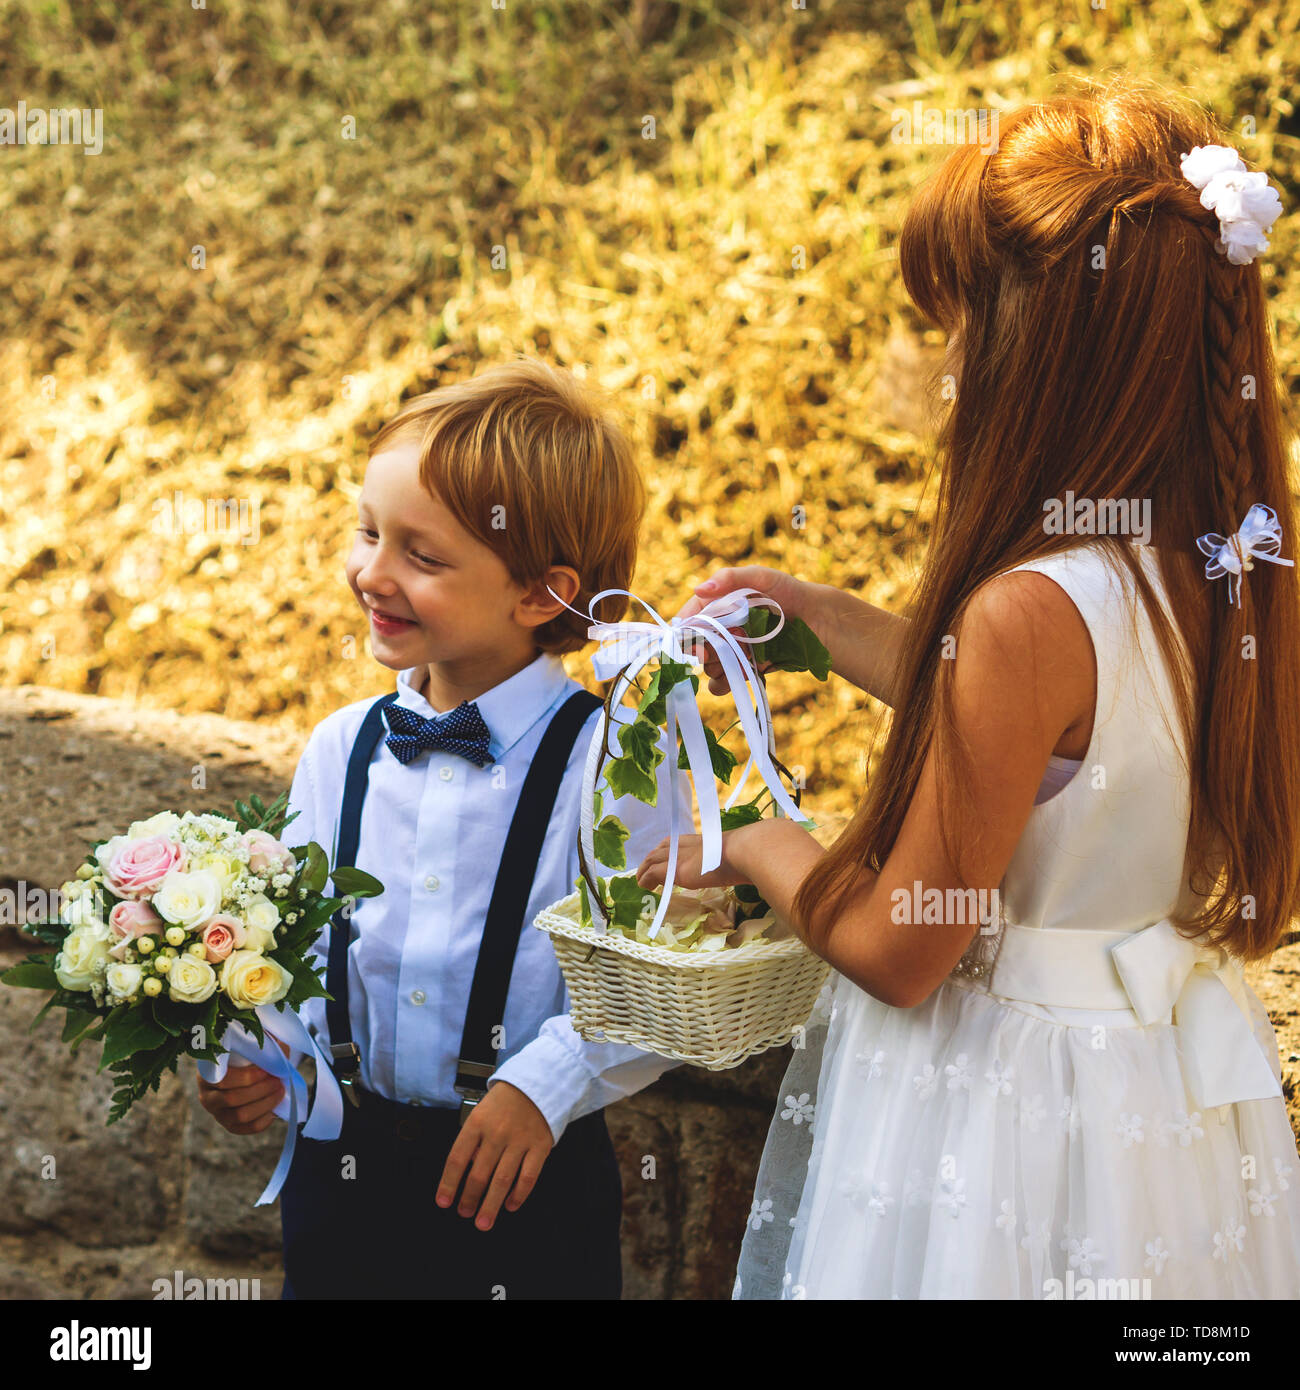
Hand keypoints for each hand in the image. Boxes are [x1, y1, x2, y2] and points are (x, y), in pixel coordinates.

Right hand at [196, 1035, 291, 1134]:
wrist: (245, 1069)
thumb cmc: (247, 1053)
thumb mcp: (251, 1043)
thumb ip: (262, 1042)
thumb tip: (279, 1048)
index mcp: (207, 1074)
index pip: (223, 1080)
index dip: (248, 1077)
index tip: (267, 1070)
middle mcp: (207, 1096)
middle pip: (233, 1099)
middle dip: (261, 1090)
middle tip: (278, 1080)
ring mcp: (217, 1113)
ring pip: (240, 1116)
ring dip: (265, 1104)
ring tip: (280, 1090)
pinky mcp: (230, 1125)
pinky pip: (247, 1128)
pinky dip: (264, 1120)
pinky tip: (275, 1108)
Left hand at [435, 1080, 553, 1230]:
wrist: (538, 1083)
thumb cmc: (504, 1102)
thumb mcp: (480, 1113)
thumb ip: (472, 1141)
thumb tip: (464, 1173)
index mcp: (477, 1123)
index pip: (457, 1158)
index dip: (448, 1184)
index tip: (444, 1202)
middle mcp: (497, 1133)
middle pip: (479, 1175)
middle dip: (469, 1199)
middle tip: (465, 1213)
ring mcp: (519, 1140)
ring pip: (502, 1180)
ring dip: (490, 1205)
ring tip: (483, 1221)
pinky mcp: (540, 1146)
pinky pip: (528, 1177)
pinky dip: (518, 1195)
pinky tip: (510, 1205)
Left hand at [635, 825, 758, 890]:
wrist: (741, 853)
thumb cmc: (743, 856)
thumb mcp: (730, 856)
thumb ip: (725, 861)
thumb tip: (737, 869)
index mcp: (696, 841)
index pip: (673, 843)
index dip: (665, 852)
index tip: (662, 860)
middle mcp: (683, 845)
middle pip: (659, 850)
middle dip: (650, 860)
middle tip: (646, 872)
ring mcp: (677, 856)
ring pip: (652, 860)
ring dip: (644, 871)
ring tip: (641, 881)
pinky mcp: (674, 868)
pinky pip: (652, 873)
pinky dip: (645, 879)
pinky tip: (644, 886)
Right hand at [677, 564, 814, 695]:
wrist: (817, 620)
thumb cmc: (788, 592)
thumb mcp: (761, 577)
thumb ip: (730, 578)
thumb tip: (700, 589)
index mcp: (717, 605)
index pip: (690, 618)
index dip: (685, 629)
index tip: (689, 638)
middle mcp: (720, 629)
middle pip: (695, 647)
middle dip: (703, 650)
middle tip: (716, 649)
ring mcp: (732, 651)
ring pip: (708, 667)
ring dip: (718, 666)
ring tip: (739, 656)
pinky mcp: (744, 669)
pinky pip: (723, 683)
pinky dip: (727, 682)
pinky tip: (744, 671)